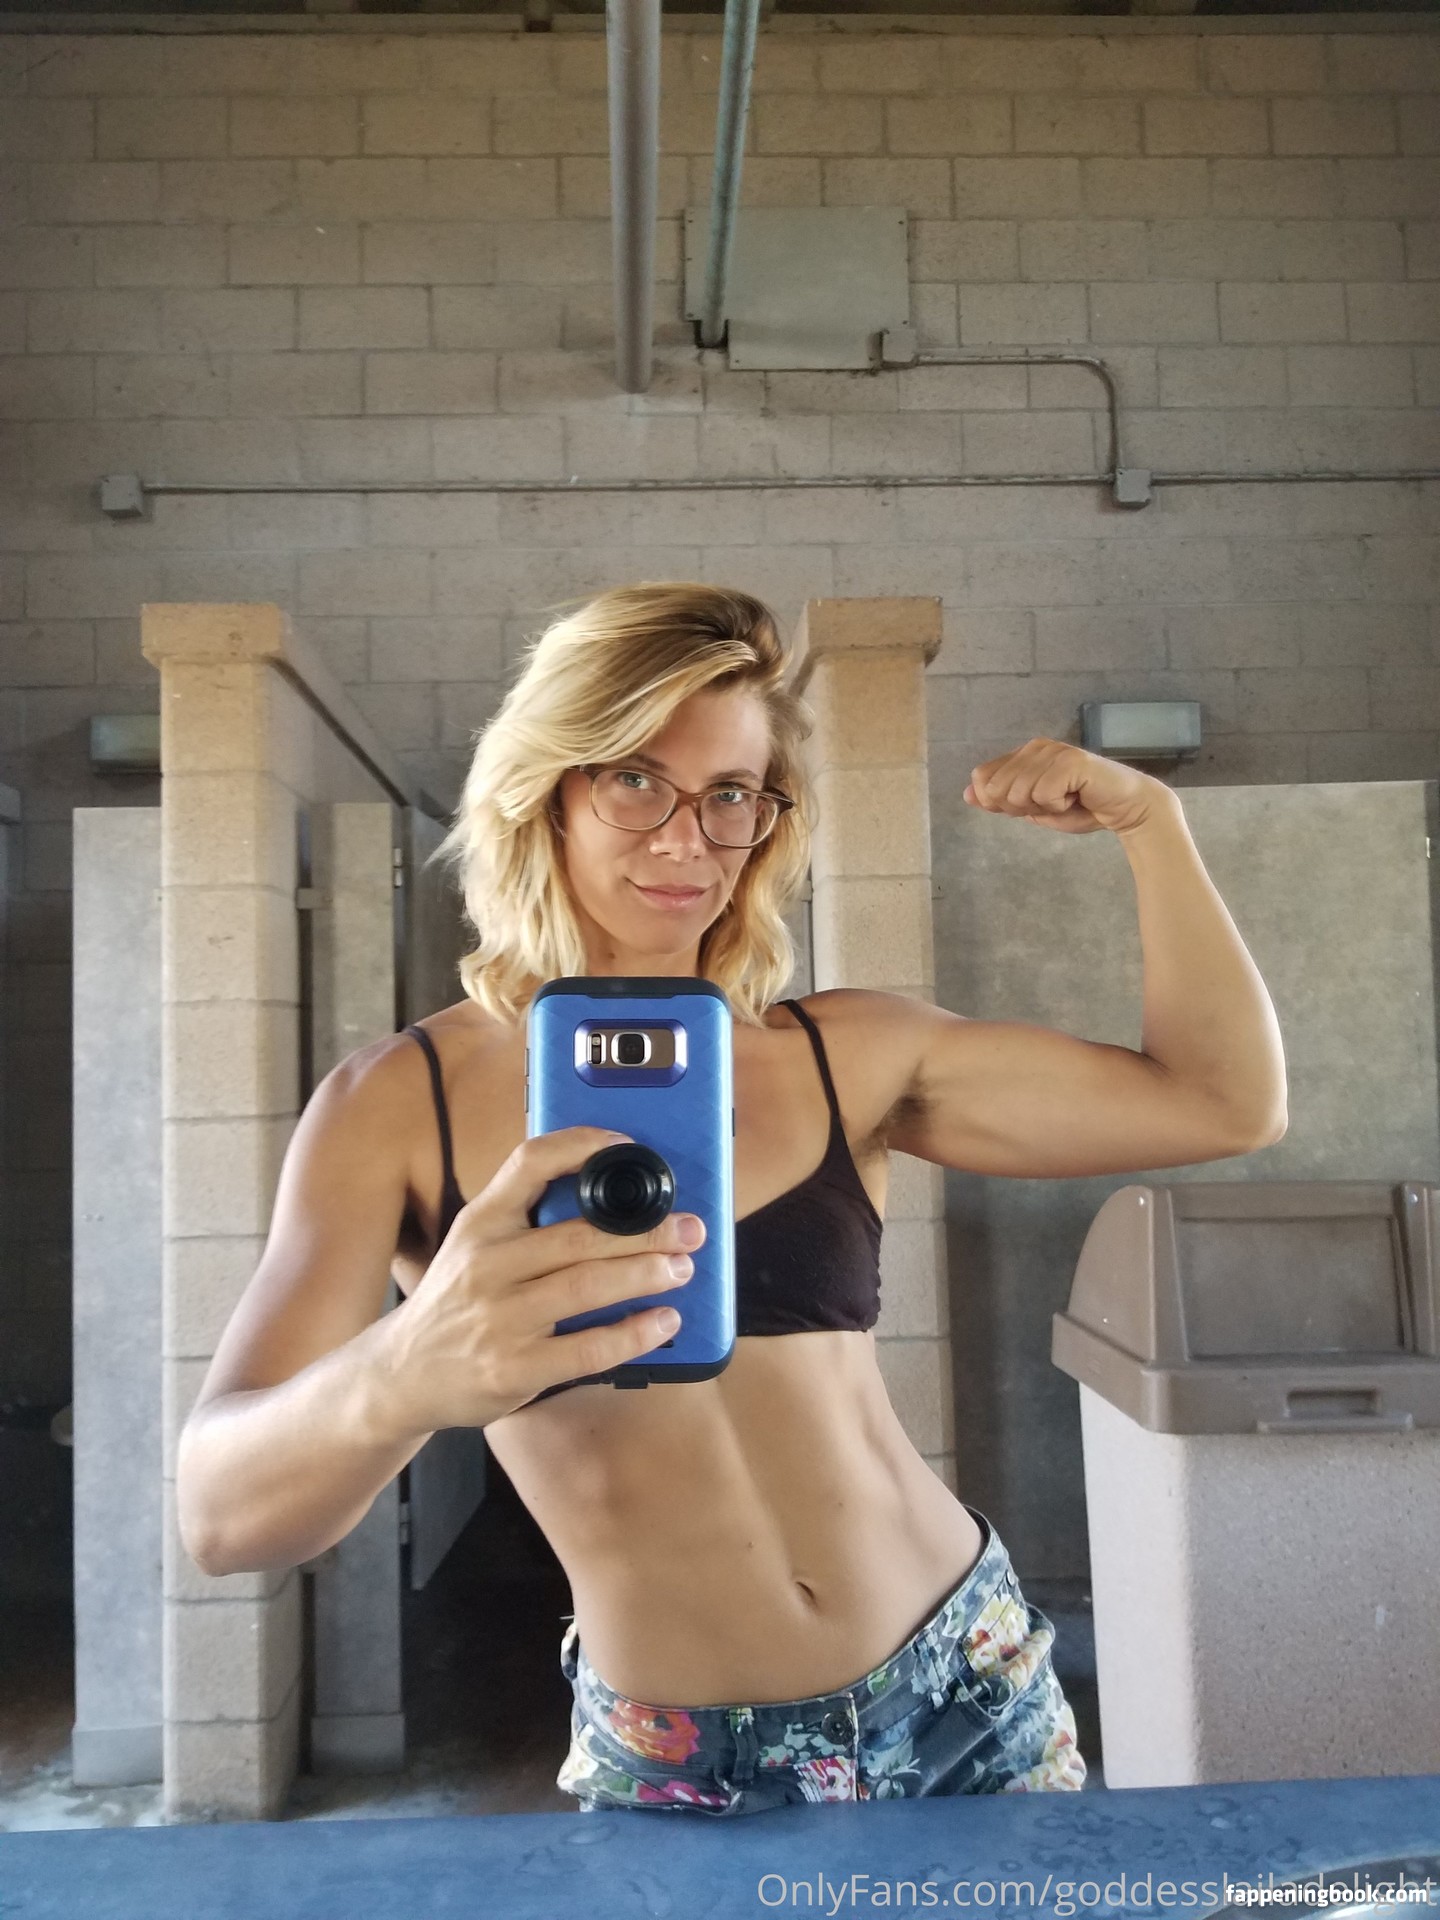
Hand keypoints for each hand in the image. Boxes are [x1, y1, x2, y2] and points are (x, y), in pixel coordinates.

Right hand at [373, 1127, 704, 1430]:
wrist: (401, 1374)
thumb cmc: (456, 1301)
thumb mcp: (473, 1245)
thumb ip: (525, 1219)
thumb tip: (611, 1192)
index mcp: (481, 1223)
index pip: (530, 1163)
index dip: (583, 1146)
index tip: (629, 1146)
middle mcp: (486, 1264)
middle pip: (580, 1234)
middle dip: (647, 1229)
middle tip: (690, 1228)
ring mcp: (499, 1319)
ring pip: (589, 1287)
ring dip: (647, 1274)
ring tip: (682, 1268)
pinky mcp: (513, 1369)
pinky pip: (589, 1348)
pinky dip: (635, 1334)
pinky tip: (663, 1322)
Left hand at [963, 737, 1173, 836]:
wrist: (1126, 809)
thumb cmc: (1081, 808)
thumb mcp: (1033, 809)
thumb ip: (1001, 801)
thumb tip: (967, 794)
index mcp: (1023, 754)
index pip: (983, 779)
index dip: (999, 803)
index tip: (1032, 805)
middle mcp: (1035, 747)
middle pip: (996, 789)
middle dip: (1021, 808)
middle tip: (1053, 803)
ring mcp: (1053, 751)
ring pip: (1017, 793)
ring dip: (1042, 807)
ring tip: (1068, 799)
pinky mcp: (1069, 761)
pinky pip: (1043, 794)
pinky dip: (1059, 806)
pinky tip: (1078, 797)